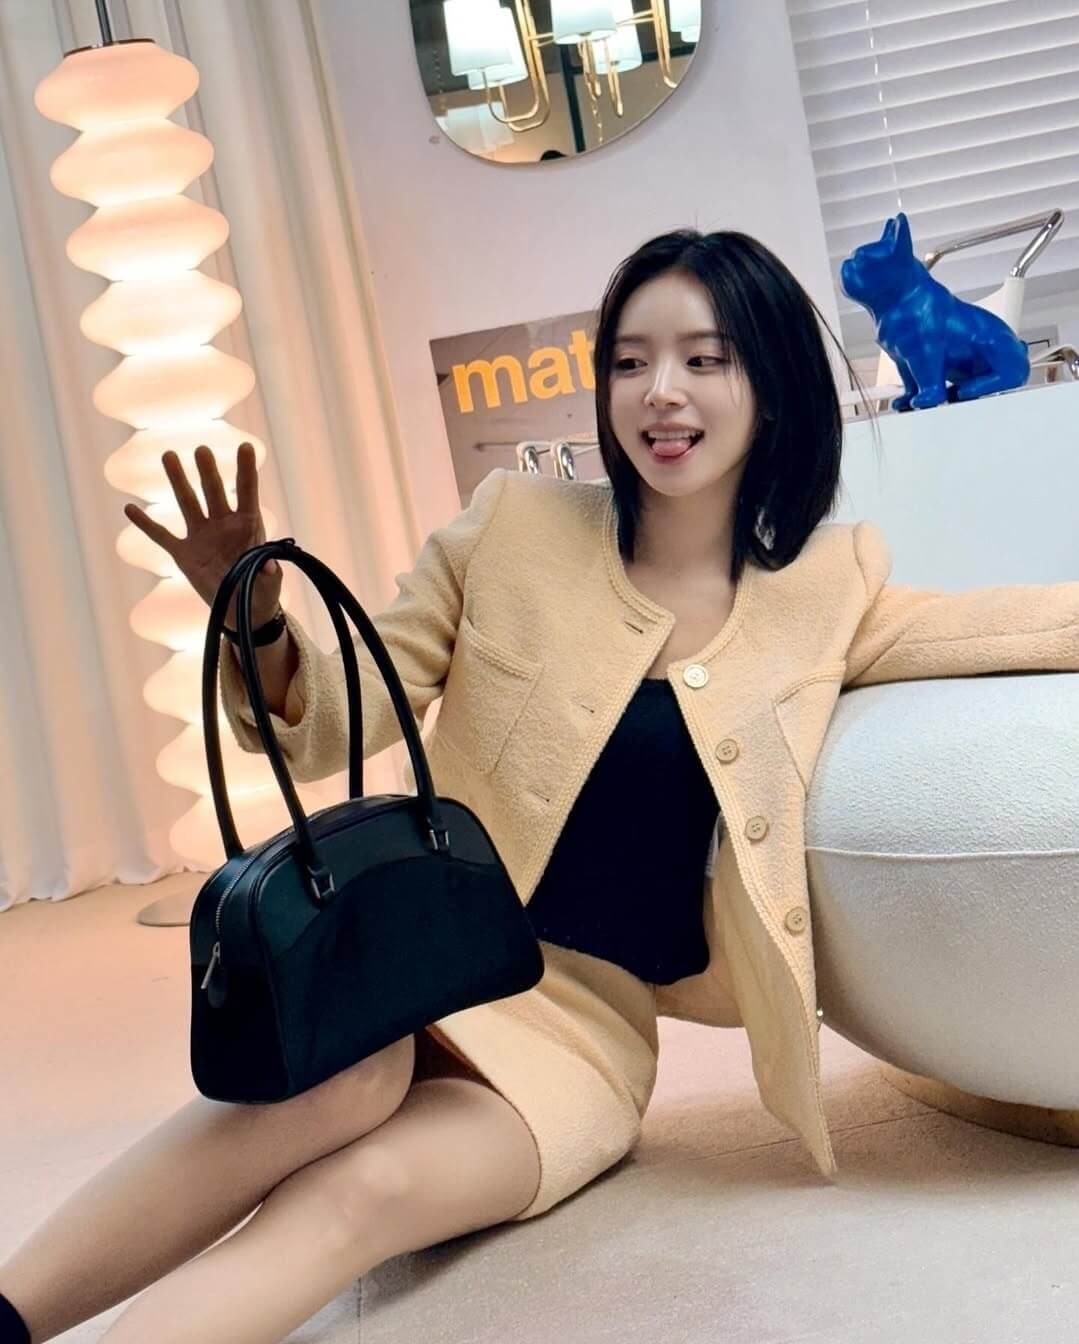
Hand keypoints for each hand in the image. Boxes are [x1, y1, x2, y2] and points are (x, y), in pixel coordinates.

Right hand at [123, 442, 282, 629]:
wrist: (244, 610)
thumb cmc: (262, 592)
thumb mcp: (269, 582)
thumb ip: (267, 571)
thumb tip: (268, 567)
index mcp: (249, 525)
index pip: (248, 492)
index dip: (246, 470)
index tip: (246, 446)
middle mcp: (223, 524)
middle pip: (214, 491)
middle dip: (208, 471)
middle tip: (202, 450)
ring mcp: (202, 536)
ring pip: (188, 503)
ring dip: (178, 481)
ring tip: (169, 455)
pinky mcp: (184, 554)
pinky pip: (161, 536)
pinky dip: (145, 525)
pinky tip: (130, 508)